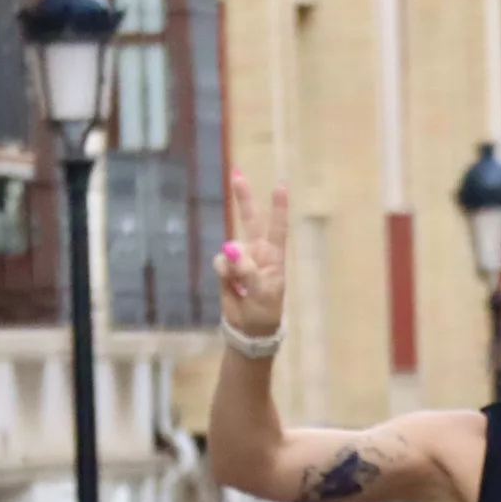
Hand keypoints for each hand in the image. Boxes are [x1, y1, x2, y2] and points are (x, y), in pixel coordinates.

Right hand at [214, 172, 287, 337]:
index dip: (278, 207)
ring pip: (229, 249)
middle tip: (236, 173)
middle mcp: (258, 253)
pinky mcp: (226, 268)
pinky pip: (219, 262)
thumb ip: (248, 269)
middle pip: (251, 220)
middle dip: (243, 198)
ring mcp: (241, 259)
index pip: (277, 227)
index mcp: (274, 257)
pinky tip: (231, 287)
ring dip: (230, 266)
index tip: (280, 184)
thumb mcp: (263, 292)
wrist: (249, 328)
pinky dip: (222, 273)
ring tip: (241, 287)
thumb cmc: (265, 310)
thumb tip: (230, 249)